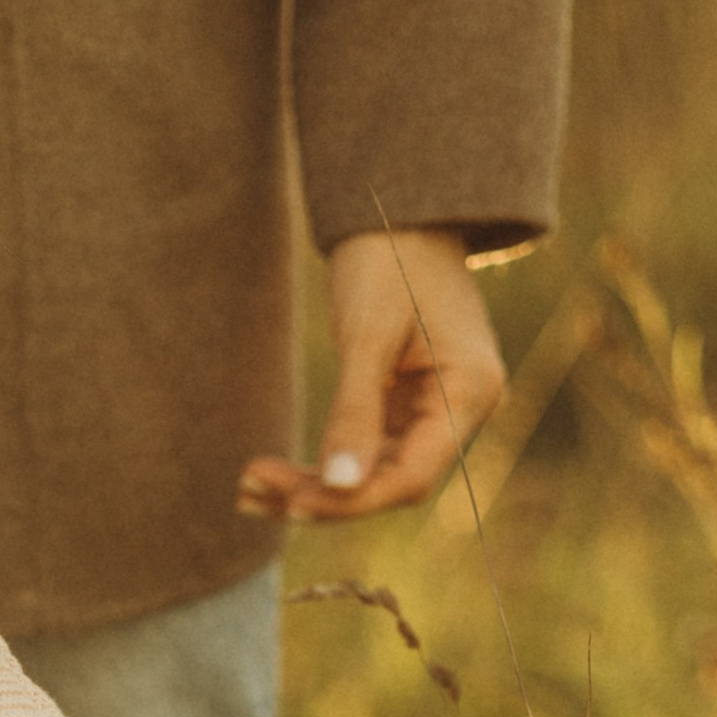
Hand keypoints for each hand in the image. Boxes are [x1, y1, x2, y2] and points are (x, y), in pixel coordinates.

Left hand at [238, 226, 505, 523]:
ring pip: (373, 473)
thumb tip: (338, 486)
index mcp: (469, 392)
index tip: (290, 501)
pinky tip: (270, 478)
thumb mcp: (367, 333)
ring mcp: (435, 410)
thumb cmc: (389, 258)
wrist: (401, 215)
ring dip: (312, 486)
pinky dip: (320, 464)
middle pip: (390, 481)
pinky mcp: (406, 406)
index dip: (352, 500)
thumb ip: (354, 412)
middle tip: (251, 490)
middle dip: (322, 494)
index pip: (412, 477)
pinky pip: (364, 450)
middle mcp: (461, 410)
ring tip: (247, 491)